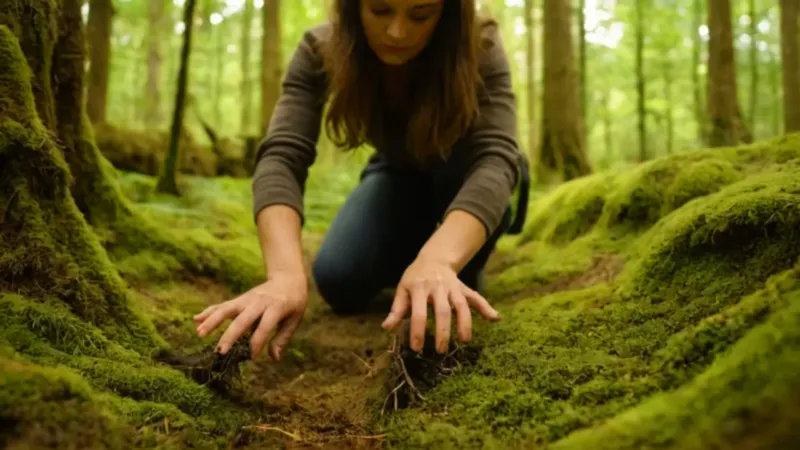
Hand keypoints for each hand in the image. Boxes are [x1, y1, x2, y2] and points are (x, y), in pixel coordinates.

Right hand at [192, 272, 307, 360]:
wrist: (288, 277)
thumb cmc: (294, 301)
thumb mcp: (295, 318)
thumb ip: (283, 337)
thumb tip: (274, 358)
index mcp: (276, 307)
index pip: (265, 327)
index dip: (258, 342)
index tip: (251, 357)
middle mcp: (259, 302)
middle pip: (242, 319)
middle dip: (230, 335)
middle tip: (220, 352)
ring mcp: (247, 299)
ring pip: (227, 309)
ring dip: (212, 321)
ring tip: (200, 334)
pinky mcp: (240, 299)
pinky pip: (223, 305)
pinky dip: (209, 311)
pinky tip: (195, 319)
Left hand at [381, 256, 500, 353]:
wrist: (433, 258)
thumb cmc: (415, 277)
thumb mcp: (402, 289)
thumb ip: (397, 308)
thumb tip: (387, 327)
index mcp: (419, 288)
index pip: (418, 312)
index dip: (417, 331)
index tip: (416, 348)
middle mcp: (438, 287)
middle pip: (442, 311)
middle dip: (443, 331)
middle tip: (441, 350)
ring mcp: (453, 287)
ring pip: (461, 305)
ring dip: (465, 323)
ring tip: (464, 341)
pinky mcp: (464, 288)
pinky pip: (476, 297)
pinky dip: (486, 307)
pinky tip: (495, 318)